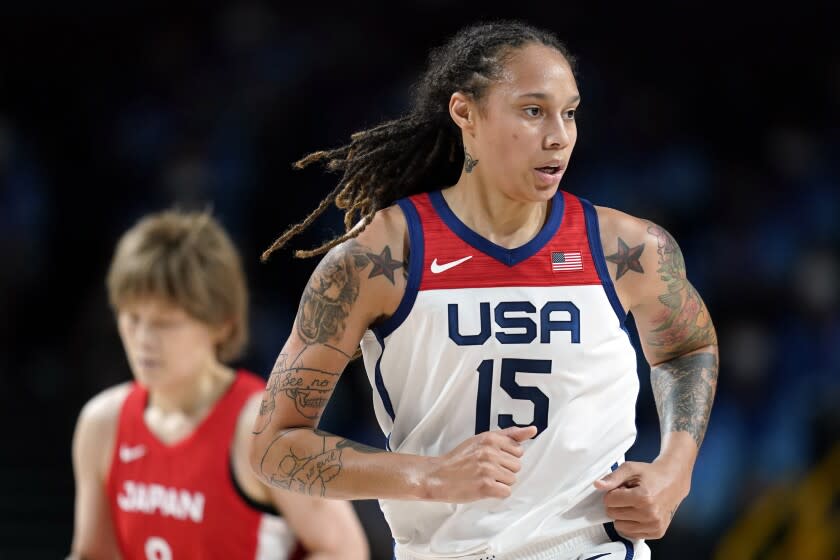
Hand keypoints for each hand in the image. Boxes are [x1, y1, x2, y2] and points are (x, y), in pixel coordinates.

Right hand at [422, 426, 536, 502]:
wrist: (438, 476)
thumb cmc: (459, 459)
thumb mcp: (482, 440)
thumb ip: (508, 435)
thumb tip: (532, 429)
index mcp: (490, 438)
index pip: (518, 450)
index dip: (506, 457)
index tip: (492, 458)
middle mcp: (490, 452)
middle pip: (517, 466)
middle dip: (504, 470)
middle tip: (485, 470)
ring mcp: (488, 469)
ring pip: (512, 479)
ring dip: (500, 482)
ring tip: (483, 478)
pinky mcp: (486, 486)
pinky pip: (506, 492)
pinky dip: (496, 493)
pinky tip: (483, 488)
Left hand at [593, 459, 690, 539]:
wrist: (672, 481)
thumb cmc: (650, 474)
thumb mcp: (630, 468)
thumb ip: (613, 477)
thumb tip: (598, 485)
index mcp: (643, 497)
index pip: (609, 501)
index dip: (612, 493)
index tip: (622, 488)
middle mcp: (650, 514)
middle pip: (613, 514)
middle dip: (617, 504)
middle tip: (629, 495)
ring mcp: (654, 525)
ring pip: (620, 526)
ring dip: (622, 515)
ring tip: (634, 504)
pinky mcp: (657, 532)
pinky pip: (631, 533)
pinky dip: (631, 524)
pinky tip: (639, 513)